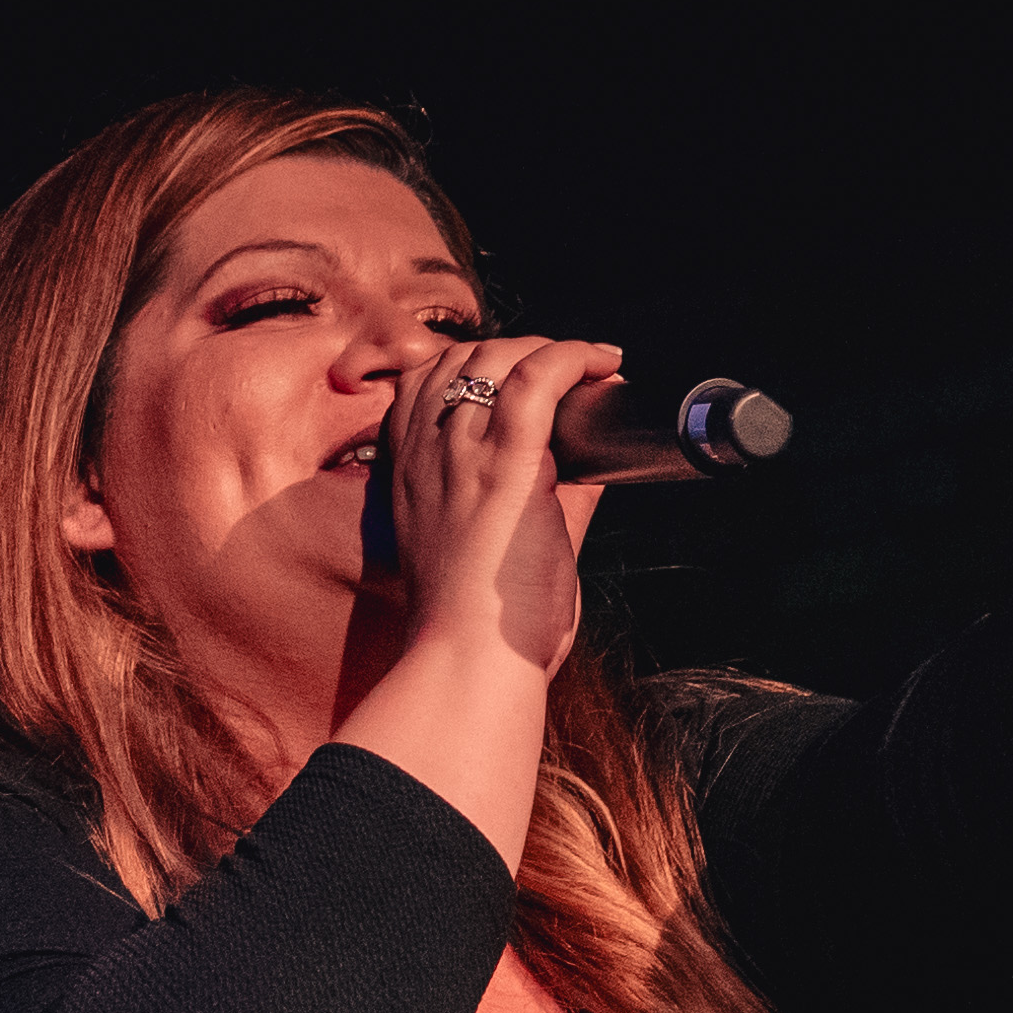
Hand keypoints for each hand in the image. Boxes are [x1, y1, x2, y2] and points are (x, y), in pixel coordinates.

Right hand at [390, 332, 621, 674]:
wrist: (468, 663)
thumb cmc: (478, 629)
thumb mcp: (495, 549)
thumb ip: (546, 502)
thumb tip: (594, 467)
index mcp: (409, 476)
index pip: (422, 383)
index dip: (471, 367)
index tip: (518, 378)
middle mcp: (426, 454)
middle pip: (458, 358)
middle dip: (514, 350)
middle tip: (565, 371)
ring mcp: (462, 453)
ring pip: (495, 355)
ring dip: (546, 350)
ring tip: (585, 368)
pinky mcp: (506, 463)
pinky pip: (538, 377)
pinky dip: (574, 357)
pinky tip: (602, 366)